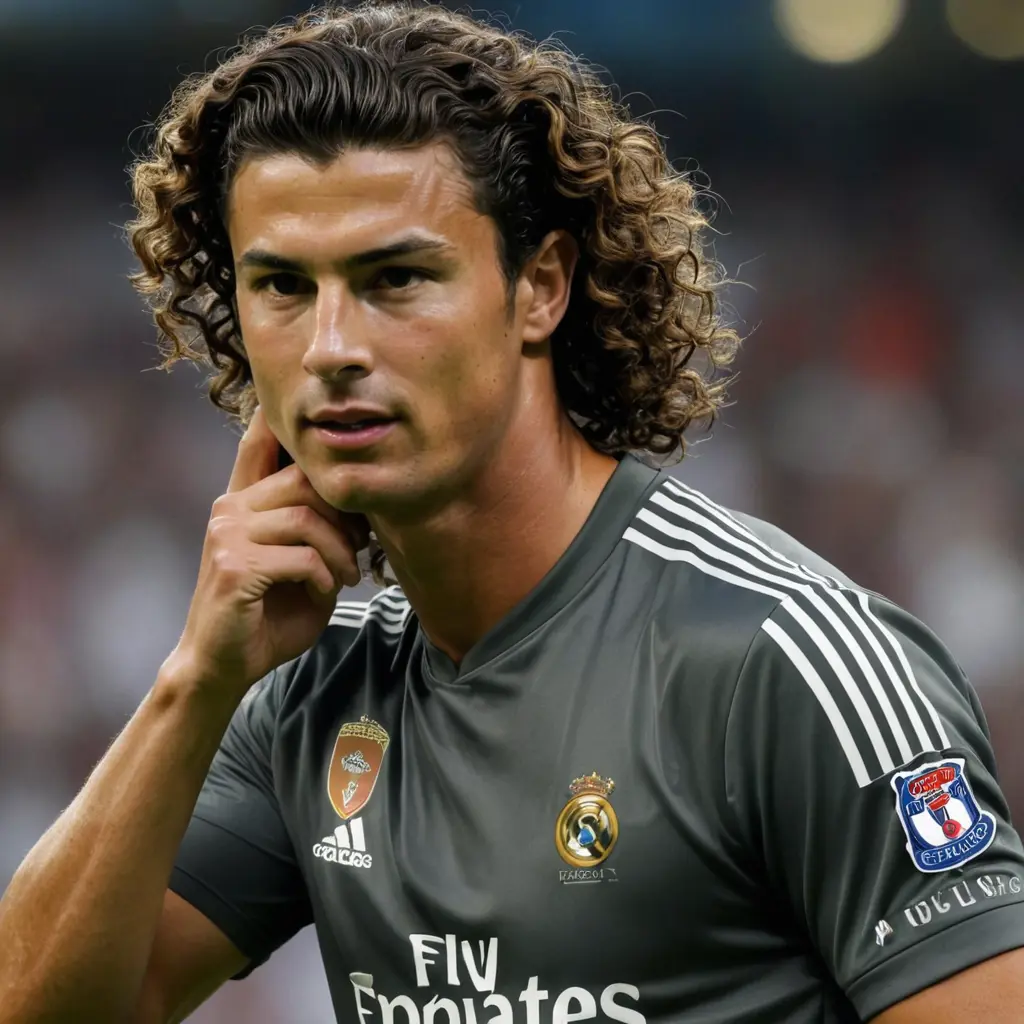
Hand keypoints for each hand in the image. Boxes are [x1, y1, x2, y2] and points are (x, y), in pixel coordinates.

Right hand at [166, 408, 368, 697]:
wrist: (226, 663)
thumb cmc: (270, 613)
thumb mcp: (300, 562)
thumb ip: (317, 527)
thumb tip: (357, 493)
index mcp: (243, 502)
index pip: (259, 445)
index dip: (277, 416)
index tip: (291, 394)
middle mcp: (230, 508)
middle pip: (304, 480)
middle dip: (344, 514)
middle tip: (359, 549)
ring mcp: (227, 534)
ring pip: (307, 518)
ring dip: (340, 551)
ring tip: (346, 576)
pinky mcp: (233, 566)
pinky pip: (301, 556)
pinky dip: (324, 576)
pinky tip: (323, 591)